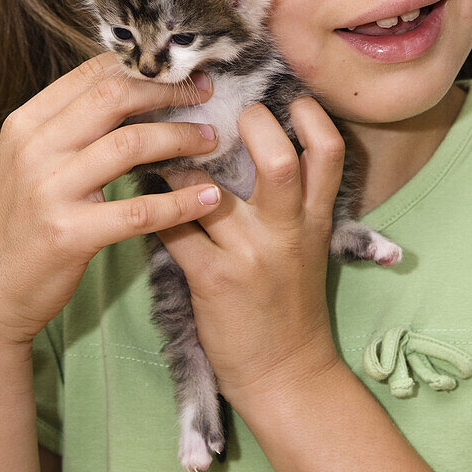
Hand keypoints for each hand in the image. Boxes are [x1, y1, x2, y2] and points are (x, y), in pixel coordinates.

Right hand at [0, 52, 222, 346]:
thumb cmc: (15, 225)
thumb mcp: (26, 162)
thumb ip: (67, 128)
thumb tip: (126, 92)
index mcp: (26, 123)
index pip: (94, 74)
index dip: (145, 68)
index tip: (182, 72)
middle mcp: (35, 148)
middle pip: (115, 97)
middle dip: (169, 92)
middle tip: (207, 94)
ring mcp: (49, 190)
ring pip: (131, 144)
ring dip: (181, 138)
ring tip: (212, 140)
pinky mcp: (69, 234)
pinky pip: (139, 209)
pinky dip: (181, 202)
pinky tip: (210, 198)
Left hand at [156, 96, 344, 409]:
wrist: (287, 373)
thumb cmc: (290, 300)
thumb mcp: (308, 245)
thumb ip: (293, 199)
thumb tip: (258, 139)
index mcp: (316, 217)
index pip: (328, 150)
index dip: (310, 115)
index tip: (284, 98)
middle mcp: (287, 230)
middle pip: (277, 159)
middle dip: (249, 124)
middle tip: (221, 117)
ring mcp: (250, 255)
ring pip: (208, 187)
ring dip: (178, 162)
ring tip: (160, 145)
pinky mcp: (213, 280)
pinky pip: (174, 228)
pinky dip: (155, 206)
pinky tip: (142, 193)